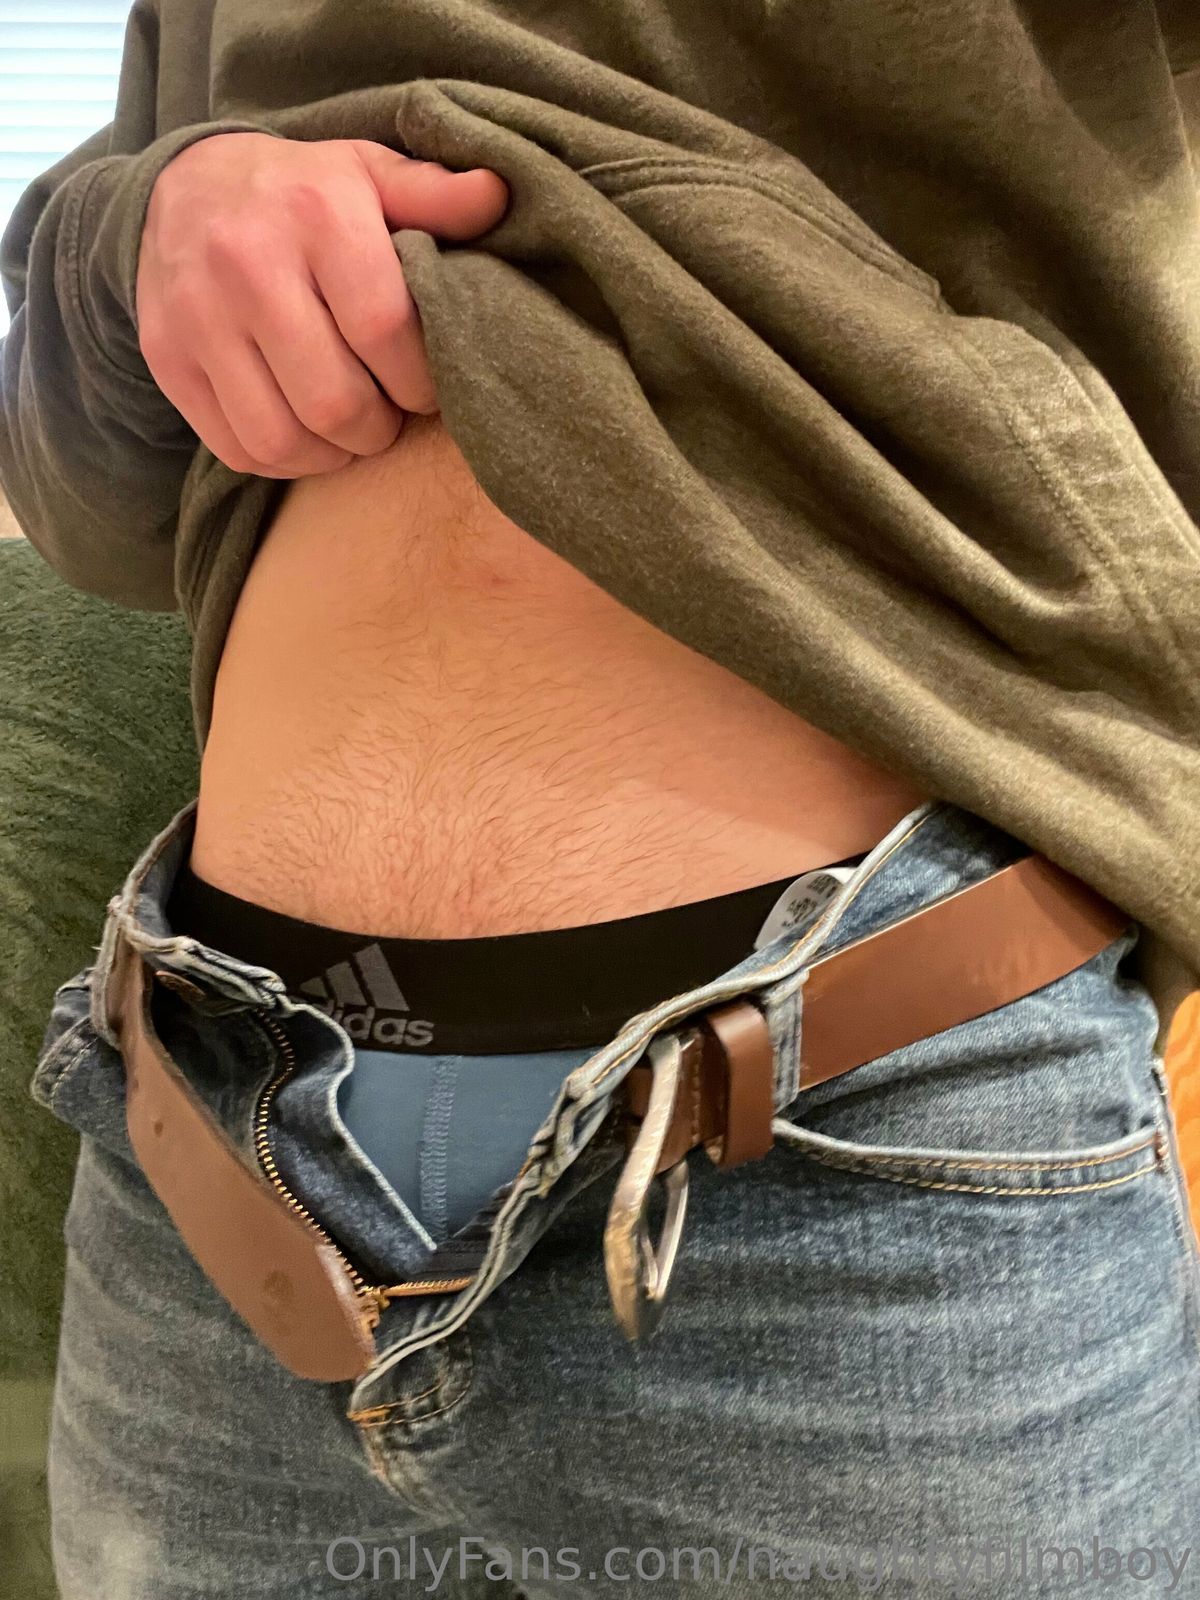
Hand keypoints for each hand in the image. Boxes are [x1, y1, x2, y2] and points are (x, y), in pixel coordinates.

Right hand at [135, 133, 508, 477]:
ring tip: (349, 430)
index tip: (424, 386)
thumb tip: (497, 197)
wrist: (180, 183)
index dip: (417, 381)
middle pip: (334, 400)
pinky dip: (282, 460)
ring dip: (331, 454)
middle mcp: (248, 263)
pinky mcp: (167, 357)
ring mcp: (198, 316)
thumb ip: (433, 195)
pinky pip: (237, 448)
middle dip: (377, 428)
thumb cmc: (299, 192)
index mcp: (315, 214)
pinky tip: (304, 433)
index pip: (384, 331)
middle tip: (387, 415)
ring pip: (282, 438)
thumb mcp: (367, 173)